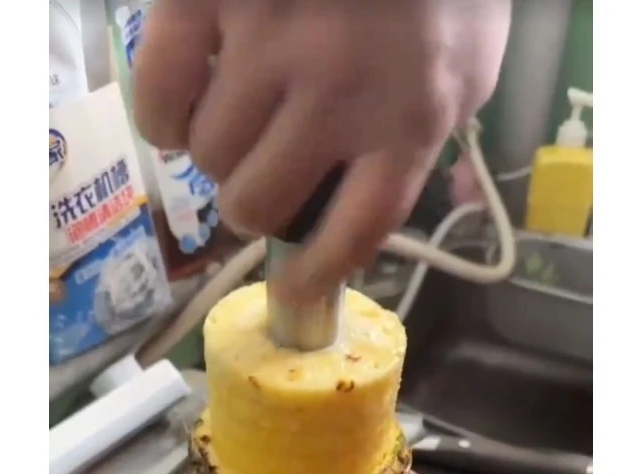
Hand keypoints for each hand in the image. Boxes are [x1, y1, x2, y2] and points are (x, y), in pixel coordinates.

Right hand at [134, 0, 510, 299]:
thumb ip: (435, 138)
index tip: (295, 290)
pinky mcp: (207, 2)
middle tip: (257, 182)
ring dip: (217, 155)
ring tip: (234, 123)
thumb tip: (397, 202)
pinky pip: (158, 102)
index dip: (317, 274)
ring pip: (209, 157)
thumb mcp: (469, 66)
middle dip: (253, 206)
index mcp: (410, 119)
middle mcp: (338, 94)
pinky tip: (184, 106)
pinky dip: (163, 119)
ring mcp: (269, 45)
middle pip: (260, 203)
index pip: (354, 231)